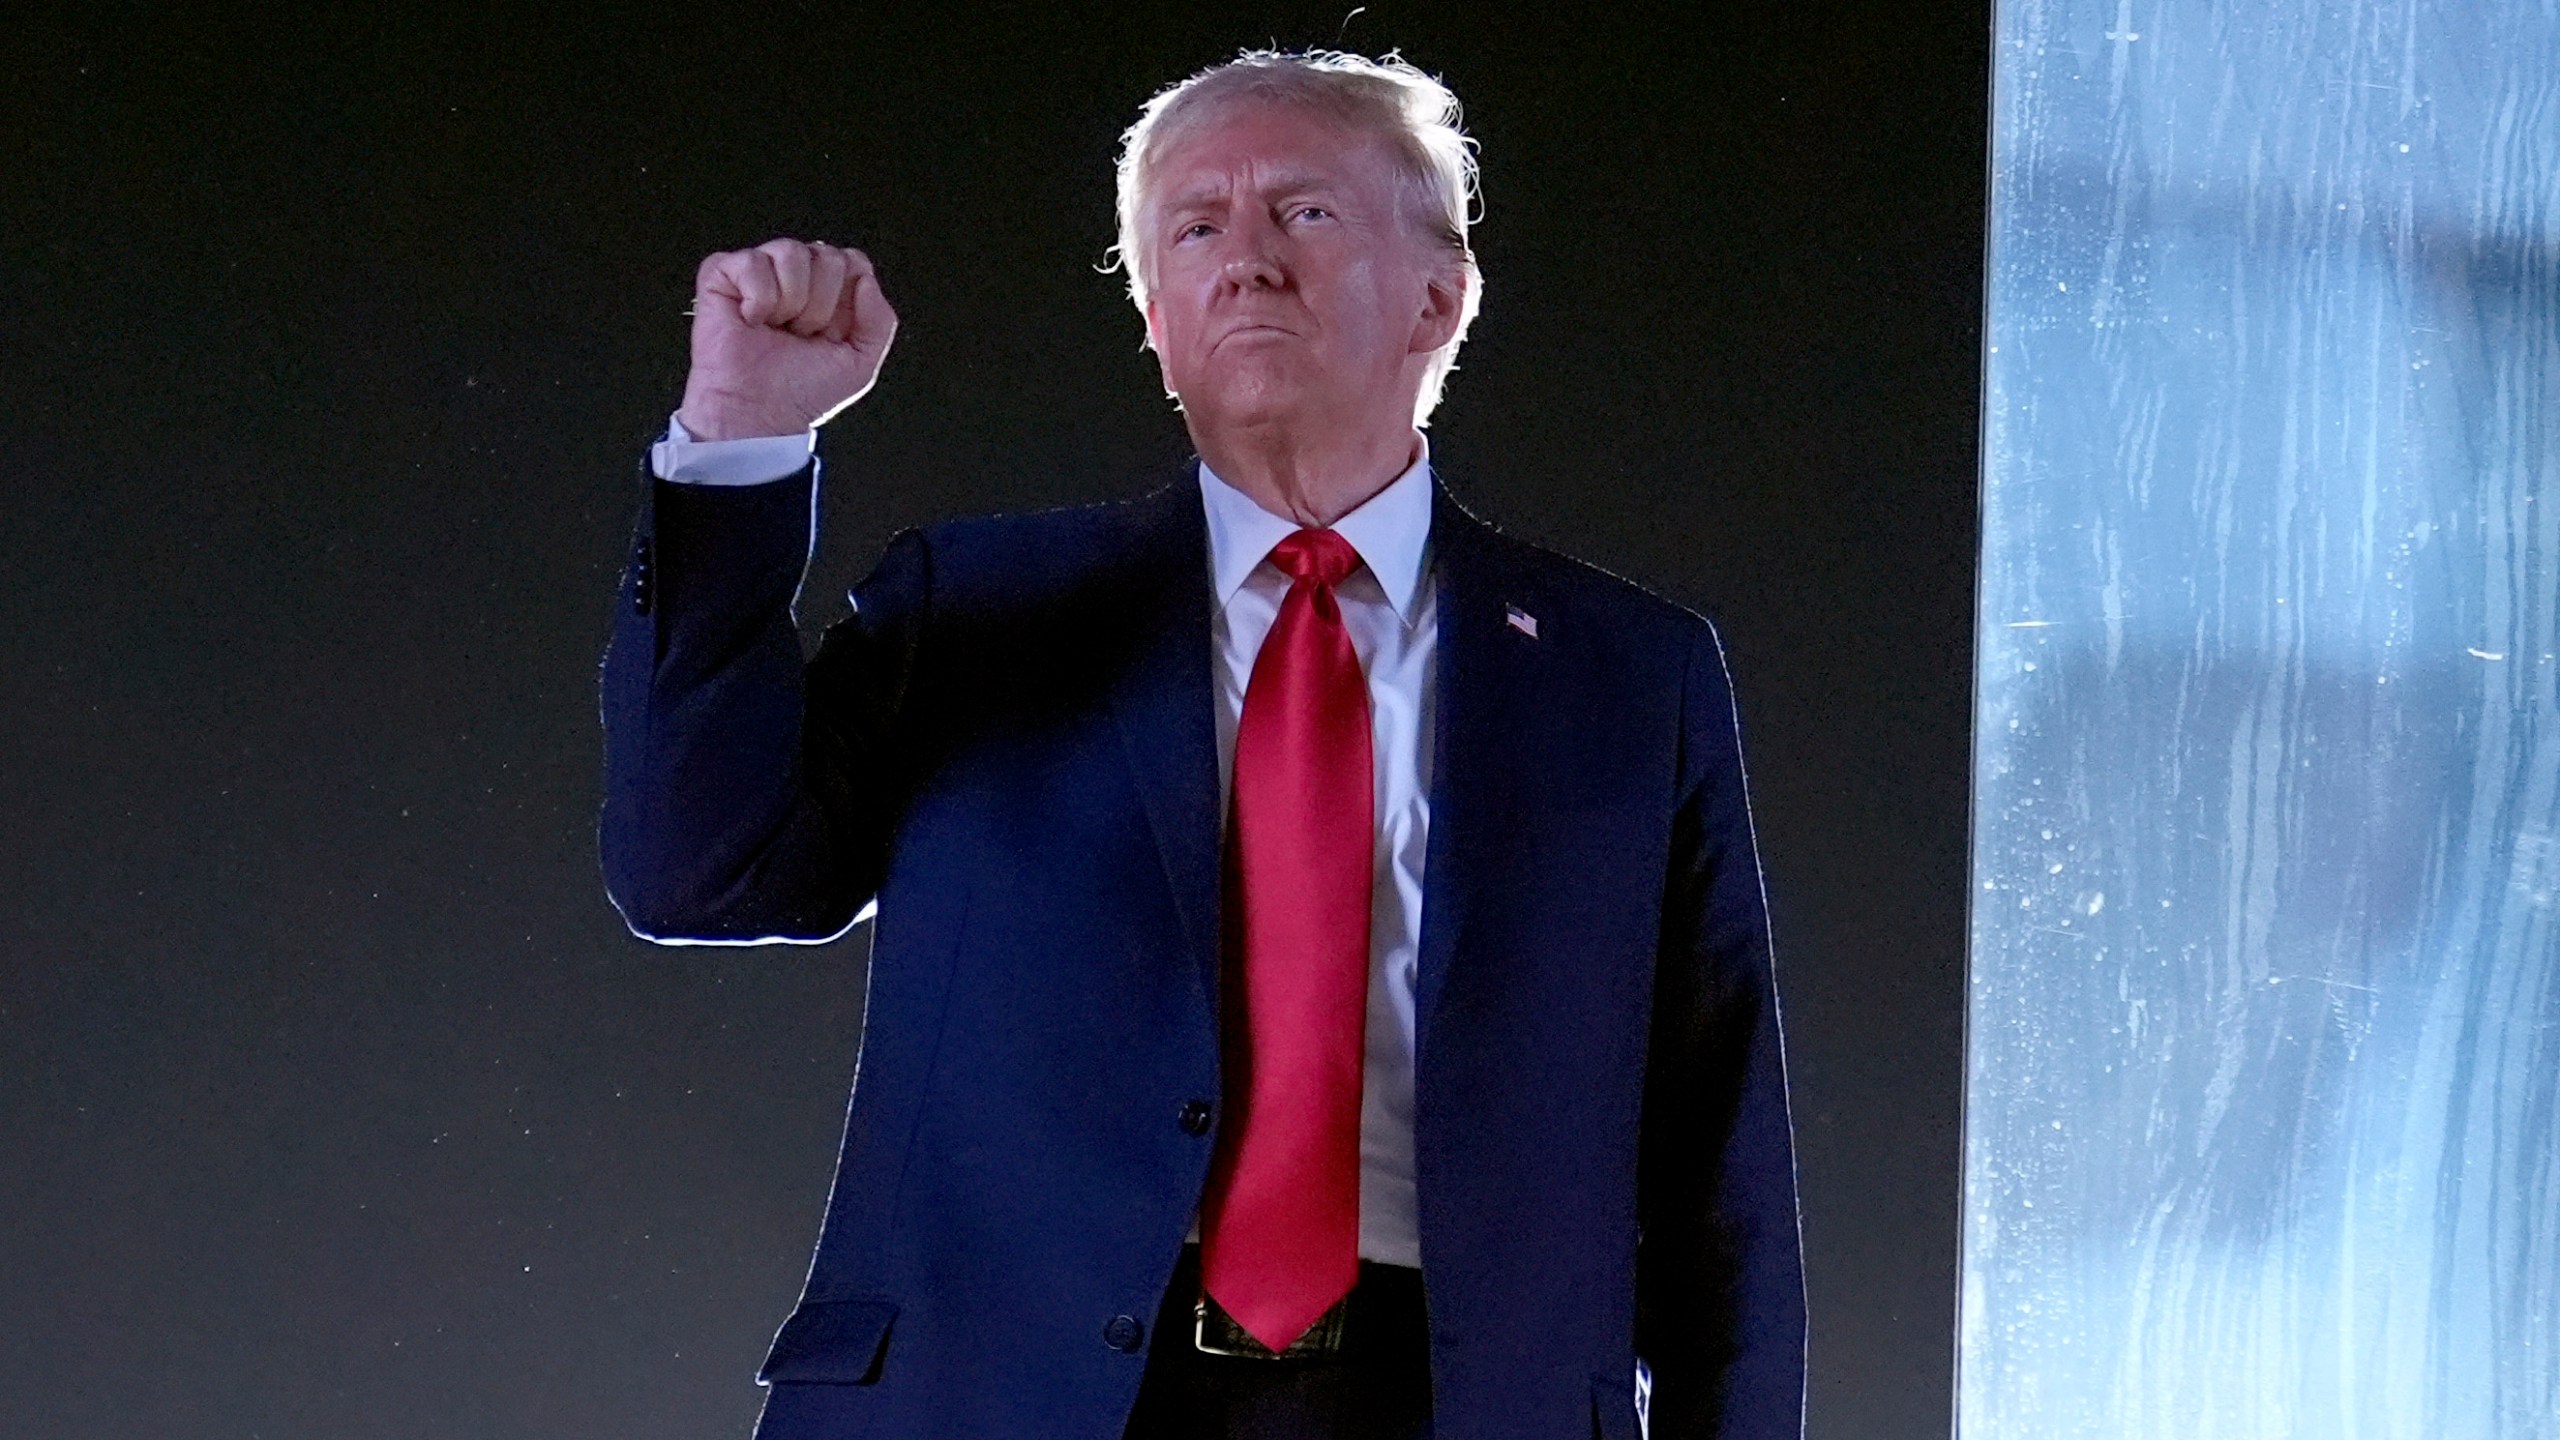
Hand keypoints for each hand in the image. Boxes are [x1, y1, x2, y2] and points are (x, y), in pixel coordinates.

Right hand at [676, 238, 898, 439]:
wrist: (758, 412)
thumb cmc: (800, 392)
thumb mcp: (861, 363)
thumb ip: (881, 320)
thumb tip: (865, 279)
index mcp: (828, 291)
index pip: (853, 262)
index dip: (847, 301)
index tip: (831, 334)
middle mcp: (797, 276)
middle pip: (828, 255)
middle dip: (820, 306)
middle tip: (800, 335)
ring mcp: (760, 271)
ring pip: (792, 252)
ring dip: (790, 302)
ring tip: (777, 328)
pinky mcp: (722, 274)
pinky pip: (752, 261)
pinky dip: (757, 299)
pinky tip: (751, 320)